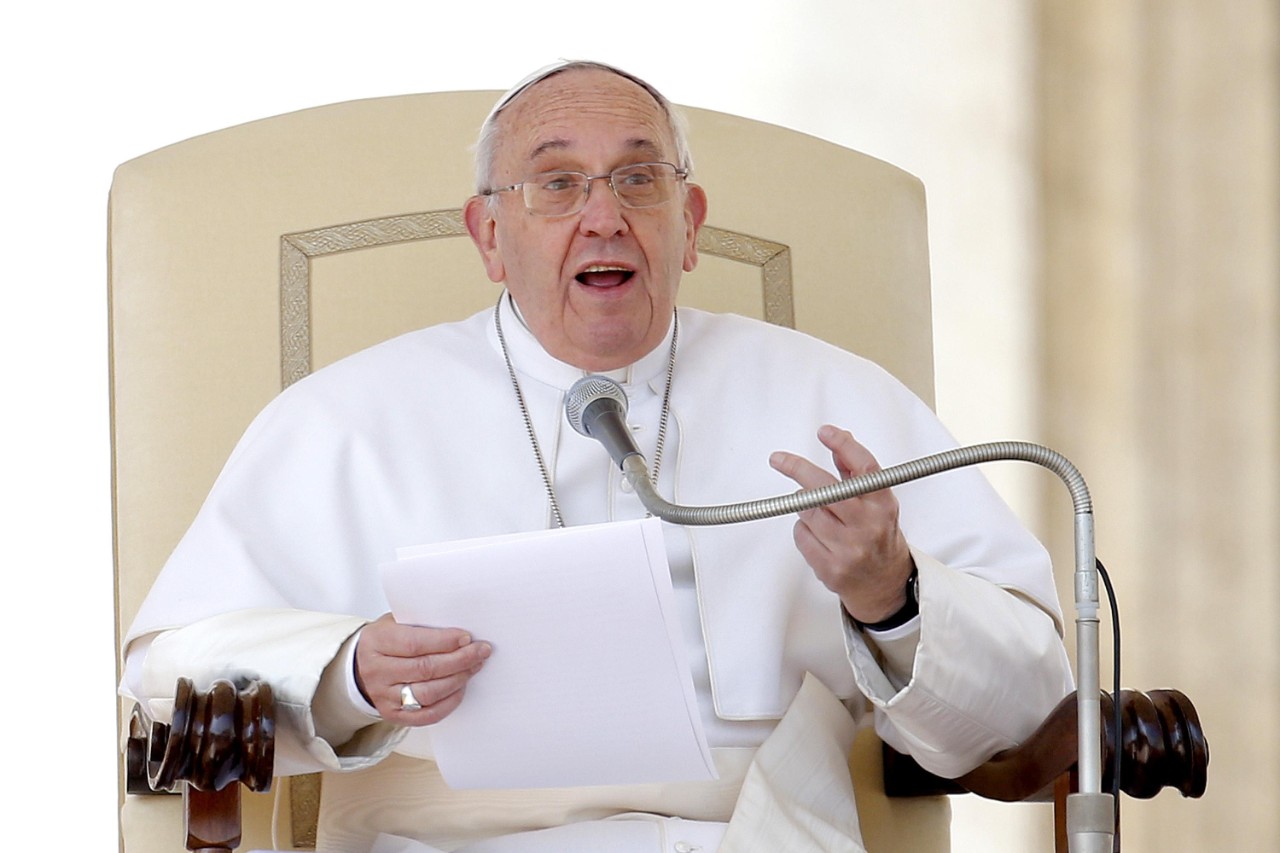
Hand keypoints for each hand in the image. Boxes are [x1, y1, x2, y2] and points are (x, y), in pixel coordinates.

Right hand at [355, 613, 491, 724]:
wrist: (360, 666)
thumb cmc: (386, 641)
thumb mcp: (396, 622)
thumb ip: (421, 624)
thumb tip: (460, 631)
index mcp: (376, 642)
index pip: (414, 643)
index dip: (444, 641)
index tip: (467, 637)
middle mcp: (377, 671)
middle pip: (425, 669)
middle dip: (459, 660)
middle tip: (481, 651)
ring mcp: (384, 696)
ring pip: (428, 693)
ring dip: (458, 679)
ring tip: (474, 666)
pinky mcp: (393, 715)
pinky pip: (427, 714)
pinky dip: (449, 702)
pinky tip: (461, 687)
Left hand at [769, 425, 914, 622]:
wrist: (886, 584)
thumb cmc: (879, 536)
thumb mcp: (877, 501)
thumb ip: (855, 471)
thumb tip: (839, 441)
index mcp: (883, 505)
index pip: (865, 468)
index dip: (843, 445)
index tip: (825, 432)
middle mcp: (868, 526)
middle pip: (826, 489)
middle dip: (798, 470)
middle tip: (779, 459)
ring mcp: (849, 549)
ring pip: (808, 512)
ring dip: (805, 505)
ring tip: (817, 511)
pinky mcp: (830, 568)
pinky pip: (801, 535)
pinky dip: (802, 528)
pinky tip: (816, 533)